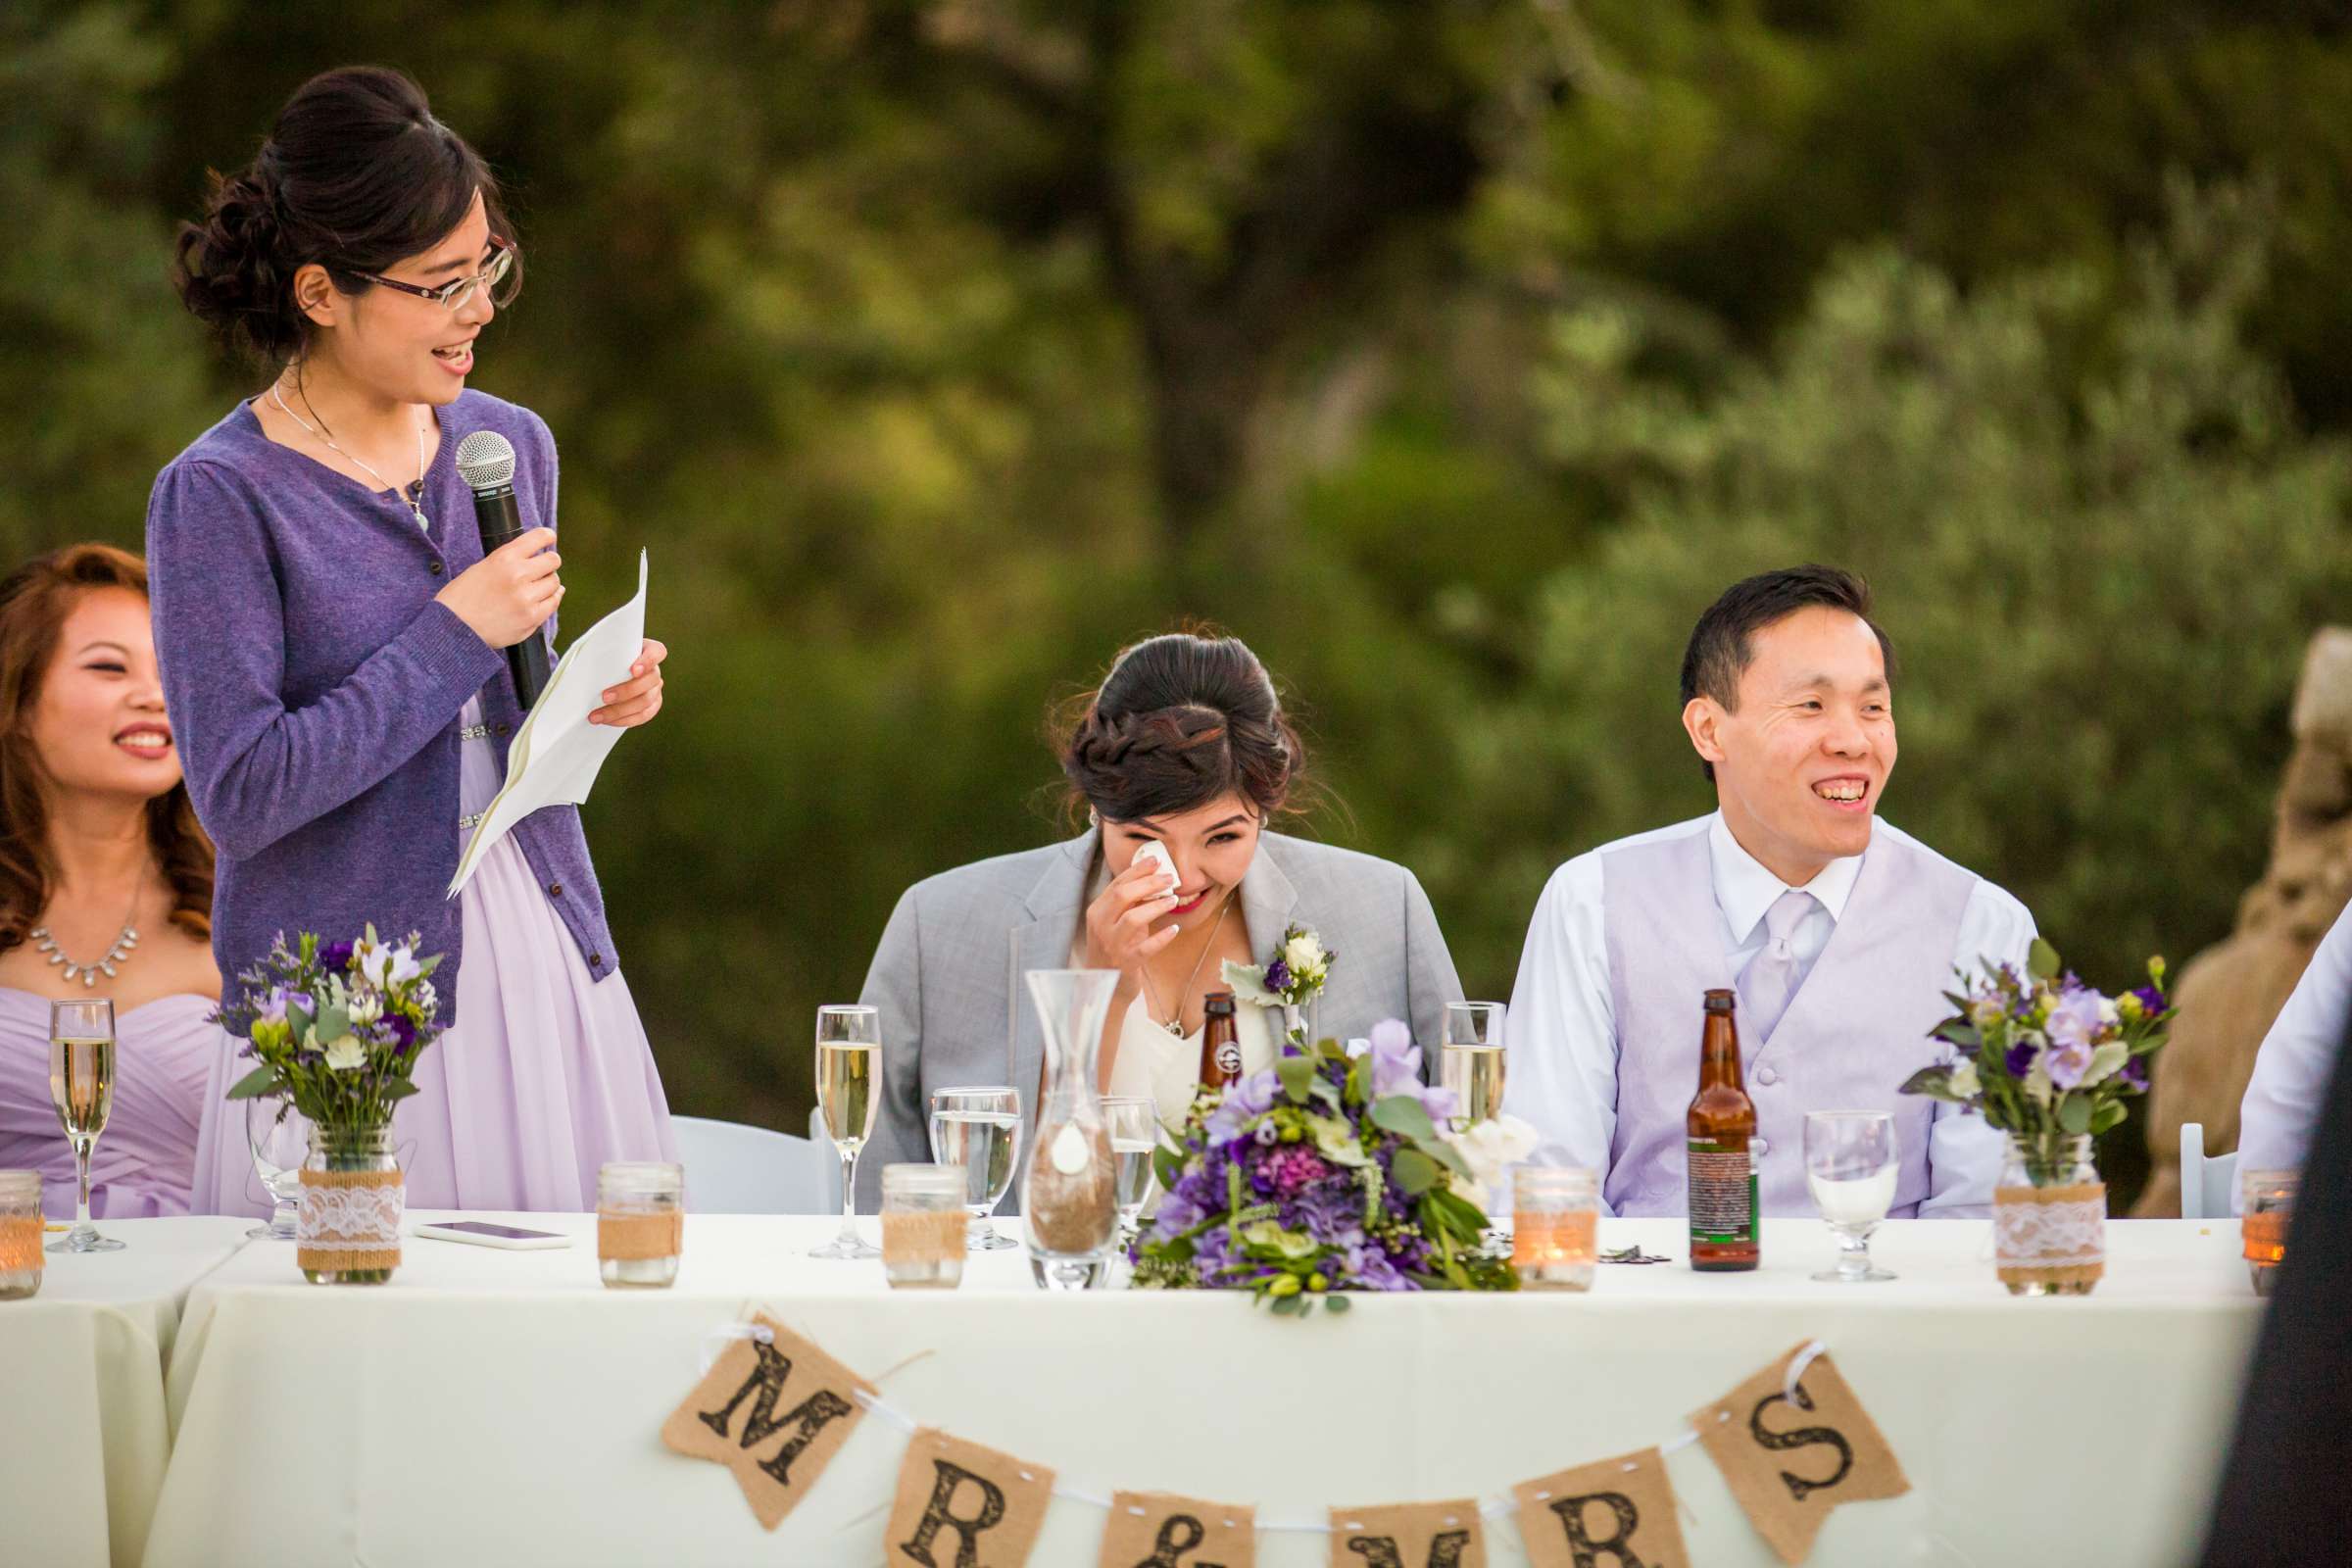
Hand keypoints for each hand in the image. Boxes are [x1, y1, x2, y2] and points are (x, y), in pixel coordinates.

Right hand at [436, 528, 561, 648]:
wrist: (452, 628)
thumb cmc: (462, 598)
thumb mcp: (481, 567)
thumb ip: (508, 561)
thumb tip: (532, 558)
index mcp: (504, 558)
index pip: (539, 538)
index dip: (547, 537)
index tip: (549, 539)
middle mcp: (518, 575)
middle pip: (553, 561)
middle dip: (549, 563)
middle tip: (542, 569)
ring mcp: (526, 598)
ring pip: (555, 583)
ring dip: (548, 583)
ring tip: (535, 588)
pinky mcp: (531, 618)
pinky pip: (553, 603)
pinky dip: (551, 599)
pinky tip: (543, 599)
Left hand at [590, 639, 667, 727]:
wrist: (606, 675)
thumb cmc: (604, 661)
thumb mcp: (605, 653)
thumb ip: (604, 656)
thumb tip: (586, 667)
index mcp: (647, 651)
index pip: (657, 652)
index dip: (649, 661)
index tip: (633, 670)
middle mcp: (654, 670)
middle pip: (651, 681)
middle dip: (627, 691)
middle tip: (604, 697)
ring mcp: (655, 689)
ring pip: (646, 701)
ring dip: (620, 710)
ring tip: (597, 715)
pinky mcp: (652, 705)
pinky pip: (643, 716)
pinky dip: (625, 720)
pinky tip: (608, 721)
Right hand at [1083, 853, 1183, 981]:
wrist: (1103, 985)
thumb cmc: (1113, 948)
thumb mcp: (1114, 922)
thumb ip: (1127, 903)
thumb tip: (1152, 878)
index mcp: (1097, 912)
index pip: (1116, 884)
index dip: (1137, 870)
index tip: (1156, 860)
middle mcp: (1101, 926)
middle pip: (1123, 896)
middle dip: (1148, 883)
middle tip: (1169, 878)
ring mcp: (1113, 945)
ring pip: (1133, 918)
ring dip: (1156, 906)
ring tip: (1173, 900)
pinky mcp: (1127, 962)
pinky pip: (1146, 947)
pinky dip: (1162, 937)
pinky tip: (1174, 929)